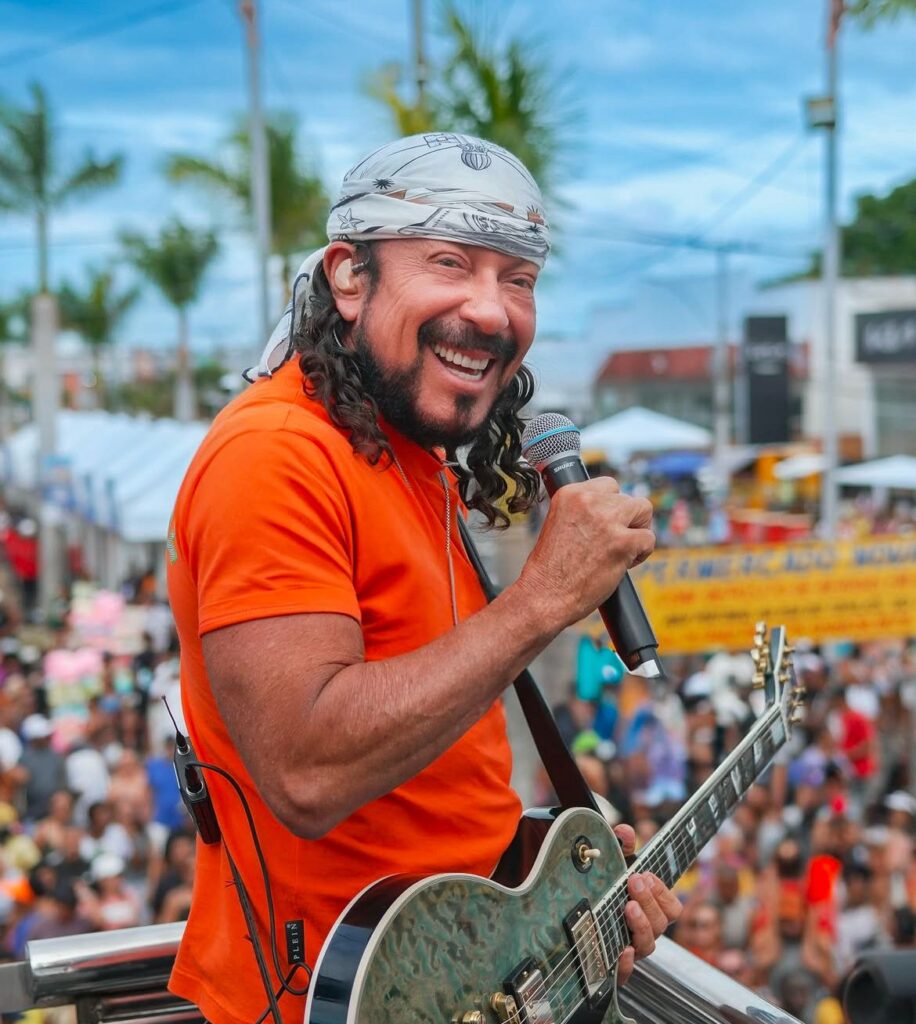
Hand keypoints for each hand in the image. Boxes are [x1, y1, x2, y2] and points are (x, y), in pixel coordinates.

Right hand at [519, 478, 654, 630]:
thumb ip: (583, 511)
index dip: (612, 506)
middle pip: (629, 497)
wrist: (545, 594)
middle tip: (616, 539)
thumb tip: (610, 508)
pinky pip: (648, 538)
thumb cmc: (550, 568)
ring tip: (622, 549)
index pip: (609, 485)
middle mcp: (589, 501)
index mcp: (570, 493)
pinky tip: (624, 563)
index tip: (607, 523)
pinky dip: (641, 553)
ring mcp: (607, 521)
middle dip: (627, 519)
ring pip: (644, 510)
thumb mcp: (558, 522)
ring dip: (637, 530)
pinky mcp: (623, 542)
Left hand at [612, 824, 681, 985]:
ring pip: (648, 947)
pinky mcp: (609, 968)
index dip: (662, 892)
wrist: (563, 917)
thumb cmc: (596, 888)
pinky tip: (623, 951)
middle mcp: (640, 932)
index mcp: (646, 910)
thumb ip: (619, 846)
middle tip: (634, 881)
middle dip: (650, 900)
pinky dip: (626, 965)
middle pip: (661, 924)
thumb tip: (625, 831)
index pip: (671, 909)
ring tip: (628, 907)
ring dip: (642, 925)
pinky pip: (625, 975)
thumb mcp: (608, 864)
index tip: (645, 874)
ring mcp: (628, 951)